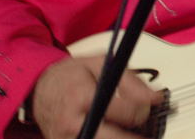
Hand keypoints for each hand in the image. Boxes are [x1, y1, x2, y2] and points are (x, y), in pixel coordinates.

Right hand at [30, 55, 162, 138]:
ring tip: (131, 130)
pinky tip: (115, 132)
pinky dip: (108, 138)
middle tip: (143, 126)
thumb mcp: (101, 64)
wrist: (39, 89)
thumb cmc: (70, 75)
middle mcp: (72, 121)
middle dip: (135, 133)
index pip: (124, 111)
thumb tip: (155, 97)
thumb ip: (130, 80)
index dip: (144, 110)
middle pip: (116, 137)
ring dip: (123, 136)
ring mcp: (66, 138)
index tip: (150, 106)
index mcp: (82, 96)